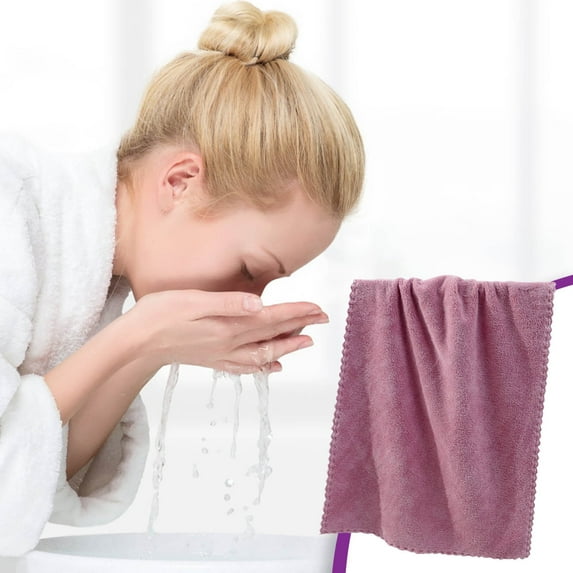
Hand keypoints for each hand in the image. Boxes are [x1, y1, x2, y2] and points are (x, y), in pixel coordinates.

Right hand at [126, 289, 328, 373]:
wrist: (134, 344)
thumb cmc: (159, 316)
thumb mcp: (192, 301)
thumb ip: (227, 303)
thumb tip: (260, 304)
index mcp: (227, 327)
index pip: (271, 318)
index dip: (297, 313)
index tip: (319, 309)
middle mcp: (229, 344)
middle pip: (272, 336)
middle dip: (300, 327)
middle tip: (323, 319)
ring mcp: (221, 355)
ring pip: (263, 354)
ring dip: (287, 347)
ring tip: (306, 341)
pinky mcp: (212, 360)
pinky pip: (244, 367)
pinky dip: (262, 366)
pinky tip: (271, 365)